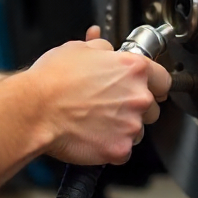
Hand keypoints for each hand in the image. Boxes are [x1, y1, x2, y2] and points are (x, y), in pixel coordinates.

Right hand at [26, 35, 170, 165]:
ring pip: (138, 130)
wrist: (34, 110)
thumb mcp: (78, 49)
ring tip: (96, 121)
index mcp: (133, 69)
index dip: (153, 83)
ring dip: (124, 127)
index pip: (163, 78)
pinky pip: (123, 150)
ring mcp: (131, 125)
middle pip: (152, 106)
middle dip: (135, 106)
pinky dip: (111, 147)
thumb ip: (101, 48)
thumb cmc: (51, 80)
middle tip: (110, 105)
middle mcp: (138, 96)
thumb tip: (105, 47)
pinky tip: (93, 136)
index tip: (146, 87)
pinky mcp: (119, 149)